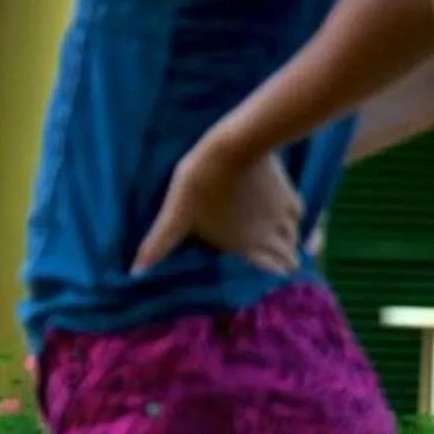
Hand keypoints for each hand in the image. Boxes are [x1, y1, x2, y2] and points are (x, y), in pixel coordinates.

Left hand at [135, 137, 302, 276]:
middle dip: (279, 270)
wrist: (235, 143)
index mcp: (245, 248)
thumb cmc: (202, 181)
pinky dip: (293, 224)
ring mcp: (283, 215)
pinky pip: (298, 217)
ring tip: (279, 252)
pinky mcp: (289, 193)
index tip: (263, 290)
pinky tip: (285, 219)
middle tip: (272, 275)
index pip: (267, 279)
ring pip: (293, 241)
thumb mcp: (177, 214)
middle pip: (285, 263)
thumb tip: (135, 272)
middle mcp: (270, 237)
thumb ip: (160, 243)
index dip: (267, 286)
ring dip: (287, 248)